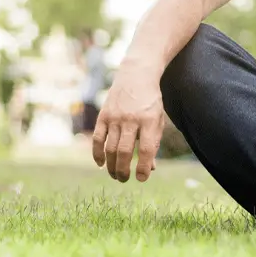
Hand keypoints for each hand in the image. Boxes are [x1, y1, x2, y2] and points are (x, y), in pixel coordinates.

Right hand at [92, 62, 164, 182]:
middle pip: (124, 151)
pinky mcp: (103, 115)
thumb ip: (153, 142)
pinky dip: (97, 153)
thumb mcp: (158, 119)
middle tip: (125, 179)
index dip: (143, 167)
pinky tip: (101, 164)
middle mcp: (131, 119)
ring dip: (111, 166)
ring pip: (110, 148)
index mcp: (150, 120)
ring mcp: (115, 117)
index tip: (141, 179)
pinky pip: (98, 138)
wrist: (136, 76)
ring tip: (115, 175)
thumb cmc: (150, 102)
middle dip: (123, 170)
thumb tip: (149, 169)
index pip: (146, 149)